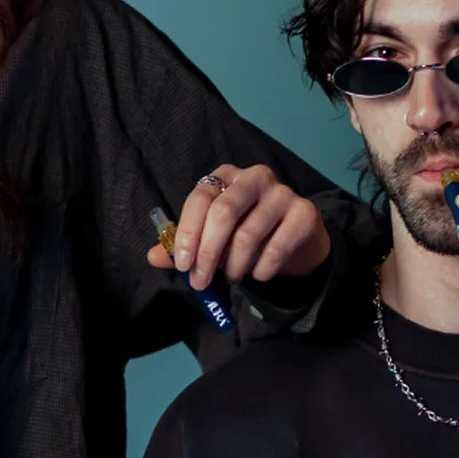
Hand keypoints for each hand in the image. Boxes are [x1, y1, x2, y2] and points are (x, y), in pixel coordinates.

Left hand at [146, 164, 331, 289]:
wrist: (296, 240)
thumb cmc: (247, 233)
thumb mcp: (213, 238)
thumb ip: (185, 245)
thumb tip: (153, 256)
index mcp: (225, 176)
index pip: (200, 198)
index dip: (187, 233)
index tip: (183, 264)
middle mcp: (254, 177)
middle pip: (223, 212)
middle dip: (208, 252)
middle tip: (201, 281)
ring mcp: (283, 192)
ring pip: (248, 234)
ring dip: (234, 265)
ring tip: (233, 277)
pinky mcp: (304, 213)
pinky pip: (277, 247)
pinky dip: (262, 268)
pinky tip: (258, 274)